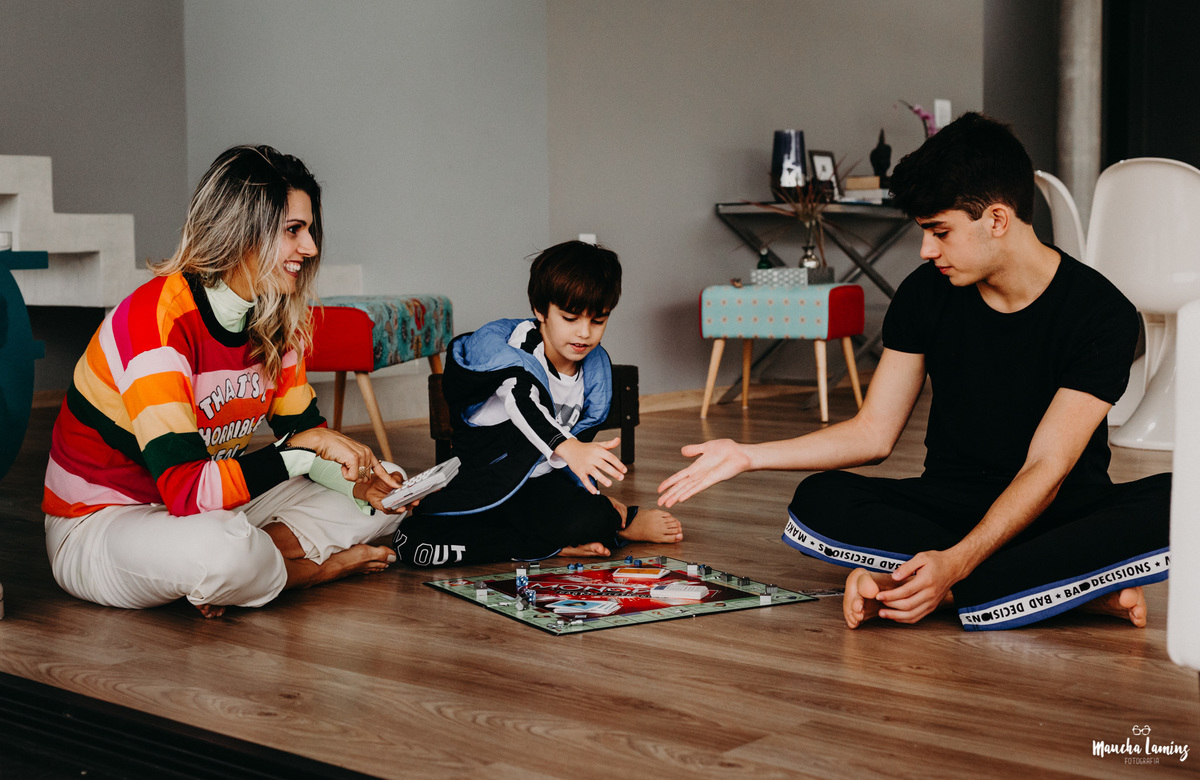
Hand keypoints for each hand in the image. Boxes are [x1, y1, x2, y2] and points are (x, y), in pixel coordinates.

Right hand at [286, 428, 401, 488]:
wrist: (324, 440)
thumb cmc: (334, 448)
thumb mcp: (351, 456)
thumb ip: (360, 464)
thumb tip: (363, 477)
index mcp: (368, 453)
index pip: (381, 469)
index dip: (389, 479)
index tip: (397, 486)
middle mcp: (367, 454)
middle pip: (365, 478)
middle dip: (355, 476)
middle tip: (346, 467)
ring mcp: (362, 456)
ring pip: (358, 479)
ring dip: (349, 475)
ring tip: (343, 463)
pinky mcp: (354, 459)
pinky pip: (352, 477)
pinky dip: (345, 474)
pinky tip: (341, 464)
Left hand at [354, 475, 417, 513]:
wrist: (372, 486)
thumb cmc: (384, 481)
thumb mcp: (393, 476)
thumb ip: (397, 477)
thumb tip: (400, 484)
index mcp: (404, 491)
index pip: (413, 494)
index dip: (417, 495)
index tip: (419, 494)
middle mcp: (400, 499)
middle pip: (408, 503)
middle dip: (412, 503)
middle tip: (414, 501)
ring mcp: (393, 504)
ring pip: (399, 509)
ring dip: (402, 509)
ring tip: (403, 507)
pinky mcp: (385, 507)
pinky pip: (388, 510)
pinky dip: (390, 509)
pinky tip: (391, 507)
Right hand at [554, 438, 625, 494]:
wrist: (570, 449)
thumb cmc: (586, 448)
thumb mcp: (598, 445)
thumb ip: (609, 444)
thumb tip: (618, 440)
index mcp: (598, 451)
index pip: (610, 457)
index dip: (618, 464)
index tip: (624, 470)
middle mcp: (592, 458)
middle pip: (603, 465)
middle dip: (613, 472)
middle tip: (621, 478)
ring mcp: (585, 465)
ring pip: (594, 472)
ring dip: (602, 478)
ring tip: (609, 484)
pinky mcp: (580, 472)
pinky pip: (584, 480)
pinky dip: (589, 486)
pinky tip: (594, 491)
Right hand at [656, 439, 749, 507]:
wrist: (741, 453)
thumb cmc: (727, 450)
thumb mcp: (706, 447)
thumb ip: (694, 450)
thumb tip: (682, 451)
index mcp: (697, 467)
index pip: (679, 477)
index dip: (669, 483)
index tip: (659, 490)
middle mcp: (699, 475)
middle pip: (681, 486)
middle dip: (670, 494)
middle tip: (659, 504)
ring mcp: (705, 478)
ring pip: (687, 489)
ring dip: (676, 496)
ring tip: (667, 505)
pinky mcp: (712, 479)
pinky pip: (698, 487)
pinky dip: (689, 492)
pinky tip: (681, 499)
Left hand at [874, 549, 967, 623]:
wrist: (953, 568)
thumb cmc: (936, 561)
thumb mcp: (921, 557)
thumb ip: (907, 567)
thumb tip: (894, 577)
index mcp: (926, 581)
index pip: (905, 592)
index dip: (890, 595)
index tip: (878, 595)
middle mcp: (930, 594)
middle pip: (908, 605)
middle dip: (891, 606)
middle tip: (878, 605)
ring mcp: (932, 602)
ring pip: (913, 614)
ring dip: (896, 616)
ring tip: (883, 614)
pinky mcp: (932, 607)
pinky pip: (918, 616)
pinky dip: (905, 619)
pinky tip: (895, 616)